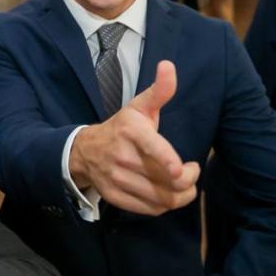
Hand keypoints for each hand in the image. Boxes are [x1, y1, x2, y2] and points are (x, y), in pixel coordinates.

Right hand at [70, 61, 199, 214]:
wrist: (84, 151)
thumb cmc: (122, 128)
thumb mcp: (139, 107)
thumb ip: (159, 90)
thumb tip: (168, 65)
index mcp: (131, 131)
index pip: (152, 149)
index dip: (169, 162)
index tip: (182, 169)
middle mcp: (121, 156)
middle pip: (165, 179)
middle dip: (188, 180)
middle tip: (190, 172)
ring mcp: (116, 179)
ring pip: (161, 198)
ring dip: (181, 195)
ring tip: (183, 184)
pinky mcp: (115, 197)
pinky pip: (150, 209)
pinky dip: (164, 205)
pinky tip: (165, 193)